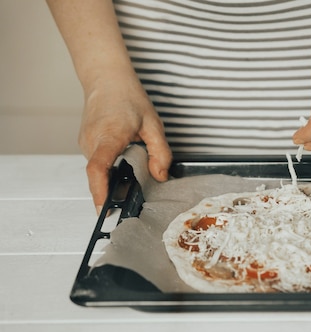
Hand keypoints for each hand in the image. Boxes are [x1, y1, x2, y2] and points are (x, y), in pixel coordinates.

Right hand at [79, 75, 171, 213]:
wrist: (107, 80)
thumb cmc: (127, 98)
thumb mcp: (153, 125)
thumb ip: (160, 153)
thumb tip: (160, 176)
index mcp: (109, 136)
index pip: (98, 168)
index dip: (100, 191)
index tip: (105, 208)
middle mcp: (92, 141)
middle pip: (100, 176)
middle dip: (113, 191)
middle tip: (133, 198)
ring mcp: (86, 143)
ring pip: (99, 171)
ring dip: (113, 178)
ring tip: (131, 170)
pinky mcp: (86, 144)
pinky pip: (98, 164)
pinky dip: (110, 169)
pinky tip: (123, 162)